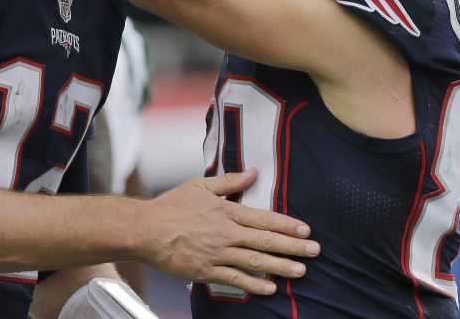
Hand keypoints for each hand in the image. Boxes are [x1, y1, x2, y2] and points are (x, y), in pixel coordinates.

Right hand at [132, 169, 320, 295]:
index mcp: (226, 211)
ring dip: (280, 266)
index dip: (288, 225)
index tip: (306, 231)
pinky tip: (270, 287)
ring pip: (255, 261)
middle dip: (294, 247)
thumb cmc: (172, 206)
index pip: (264, 219)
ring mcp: (217, 254)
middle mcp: (225, 233)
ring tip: (300, 271)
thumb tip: (254, 172)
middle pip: (266, 241)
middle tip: (315, 251)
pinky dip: (254, 284)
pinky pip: (235, 279)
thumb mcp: (200, 186)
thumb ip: (230, 181)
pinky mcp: (206, 271)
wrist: (145, 230)